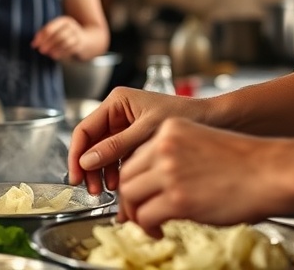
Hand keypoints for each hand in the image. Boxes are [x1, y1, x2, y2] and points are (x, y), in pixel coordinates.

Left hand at [31, 15, 84, 59]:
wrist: (87, 39)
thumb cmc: (66, 34)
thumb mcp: (57, 30)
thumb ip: (45, 34)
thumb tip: (34, 43)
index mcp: (64, 21)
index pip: (50, 28)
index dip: (41, 37)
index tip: (34, 45)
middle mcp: (71, 26)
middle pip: (58, 35)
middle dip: (48, 43)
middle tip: (41, 50)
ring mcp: (77, 35)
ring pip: (65, 42)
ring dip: (55, 48)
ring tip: (48, 54)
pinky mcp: (80, 44)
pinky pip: (70, 49)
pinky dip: (61, 53)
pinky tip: (54, 56)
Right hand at [67, 87, 205, 194]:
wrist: (216, 120)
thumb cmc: (187, 115)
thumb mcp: (147, 132)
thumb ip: (117, 146)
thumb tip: (87, 161)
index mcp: (117, 102)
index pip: (85, 129)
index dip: (77, 154)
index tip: (77, 176)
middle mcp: (118, 113)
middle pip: (92, 143)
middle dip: (90, 168)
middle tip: (92, 190)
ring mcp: (126, 127)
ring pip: (104, 153)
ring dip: (103, 173)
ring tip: (107, 192)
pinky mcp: (136, 140)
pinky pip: (119, 158)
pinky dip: (117, 172)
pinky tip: (120, 186)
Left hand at [117, 117, 286, 237]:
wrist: (274, 173)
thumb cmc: (250, 163)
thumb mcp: (204, 143)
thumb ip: (177, 155)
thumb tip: (160, 180)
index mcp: (171, 130)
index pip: (135, 155)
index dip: (134, 178)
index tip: (137, 191)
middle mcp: (165, 146)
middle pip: (127, 174)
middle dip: (129, 197)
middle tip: (135, 212)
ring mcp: (169, 172)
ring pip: (130, 195)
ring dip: (135, 214)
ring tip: (147, 223)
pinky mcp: (178, 198)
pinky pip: (146, 215)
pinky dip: (146, 227)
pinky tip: (158, 231)